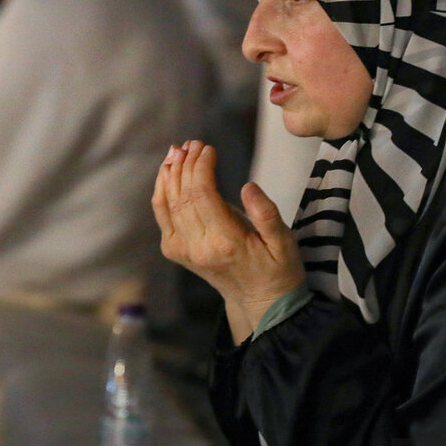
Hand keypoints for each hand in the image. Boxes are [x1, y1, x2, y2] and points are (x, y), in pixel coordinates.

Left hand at [152, 140, 304, 344]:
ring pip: (167, 205)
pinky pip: (162, 218)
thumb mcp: (285, 243)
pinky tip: (166, 173)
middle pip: (183, 196)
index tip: (208, 148)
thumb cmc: (278, 269)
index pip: (203, 195)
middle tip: (192, 143)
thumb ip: (267, 215)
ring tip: (176, 150)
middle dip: (185, 164)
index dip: (201, 167)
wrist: (261, 303)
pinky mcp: (177, 252)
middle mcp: (198, 247)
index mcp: (225, 242)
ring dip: (170, 174)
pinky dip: (161, 193)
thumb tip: (248, 186)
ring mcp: (184, 251)